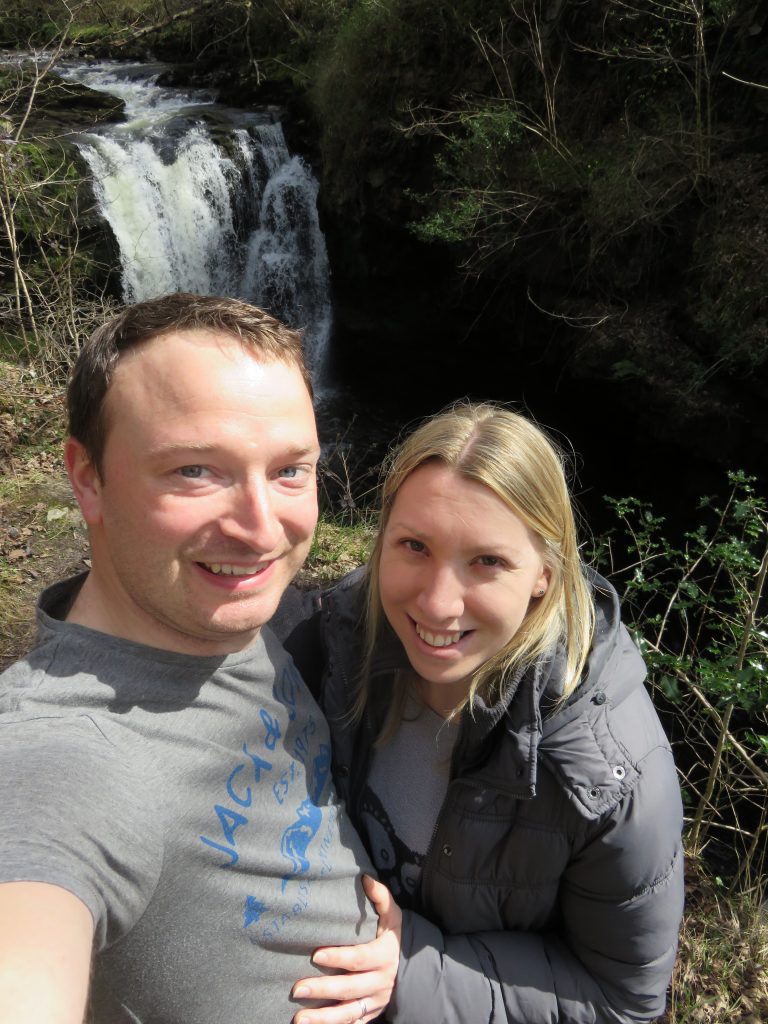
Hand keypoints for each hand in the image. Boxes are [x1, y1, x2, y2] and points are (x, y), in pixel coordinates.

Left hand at [291, 875, 401, 1023]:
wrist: (413, 969)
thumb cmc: (393, 936)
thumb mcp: (393, 916)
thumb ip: (381, 897)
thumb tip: (365, 877)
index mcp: (384, 956)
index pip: (359, 958)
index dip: (338, 957)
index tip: (315, 955)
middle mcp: (380, 982)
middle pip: (349, 988)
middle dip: (323, 989)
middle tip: (296, 989)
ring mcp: (375, 1002)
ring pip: (348, 1013)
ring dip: (323, 1018)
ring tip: (298, 1019)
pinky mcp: (370, 1014)